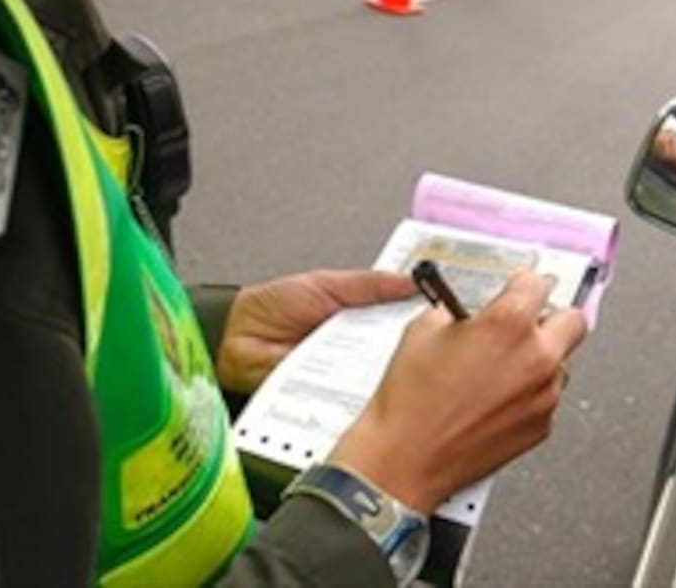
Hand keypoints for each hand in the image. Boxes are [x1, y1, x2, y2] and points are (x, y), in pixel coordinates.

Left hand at [216, 270, 415, 393]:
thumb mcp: (325, 283)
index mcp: (359, 315)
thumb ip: (369, 283)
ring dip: (387, 367)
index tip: (443, 309)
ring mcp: (344, 372)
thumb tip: (411, 281)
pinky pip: (352, 392)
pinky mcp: (330, 395)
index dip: (420, 313)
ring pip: (377, 371)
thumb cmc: (271, 307)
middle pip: (394, 346)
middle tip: (429, 336)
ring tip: (405, 359)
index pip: (398, 315)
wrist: (232, 338)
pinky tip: (372, 383)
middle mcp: (356, 345)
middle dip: (409, 342)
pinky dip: (360, 389)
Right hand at [330, 270, 586, 513]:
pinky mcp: (542, 426)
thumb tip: (471, 310)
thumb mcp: (424, 329)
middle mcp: (536, 356)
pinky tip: (497, 397)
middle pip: (573, 321)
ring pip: (562, 362)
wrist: (404, 459)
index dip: (525, 282)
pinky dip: (530, 392)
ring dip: (541, 357)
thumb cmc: (411, 401)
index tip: (521, 286)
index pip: (539, 284)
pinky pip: (547, 397)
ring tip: (503, 367)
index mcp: (509, 323)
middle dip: (552, 317)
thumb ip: (460, 310)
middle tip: (529, 321)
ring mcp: (544, 394)